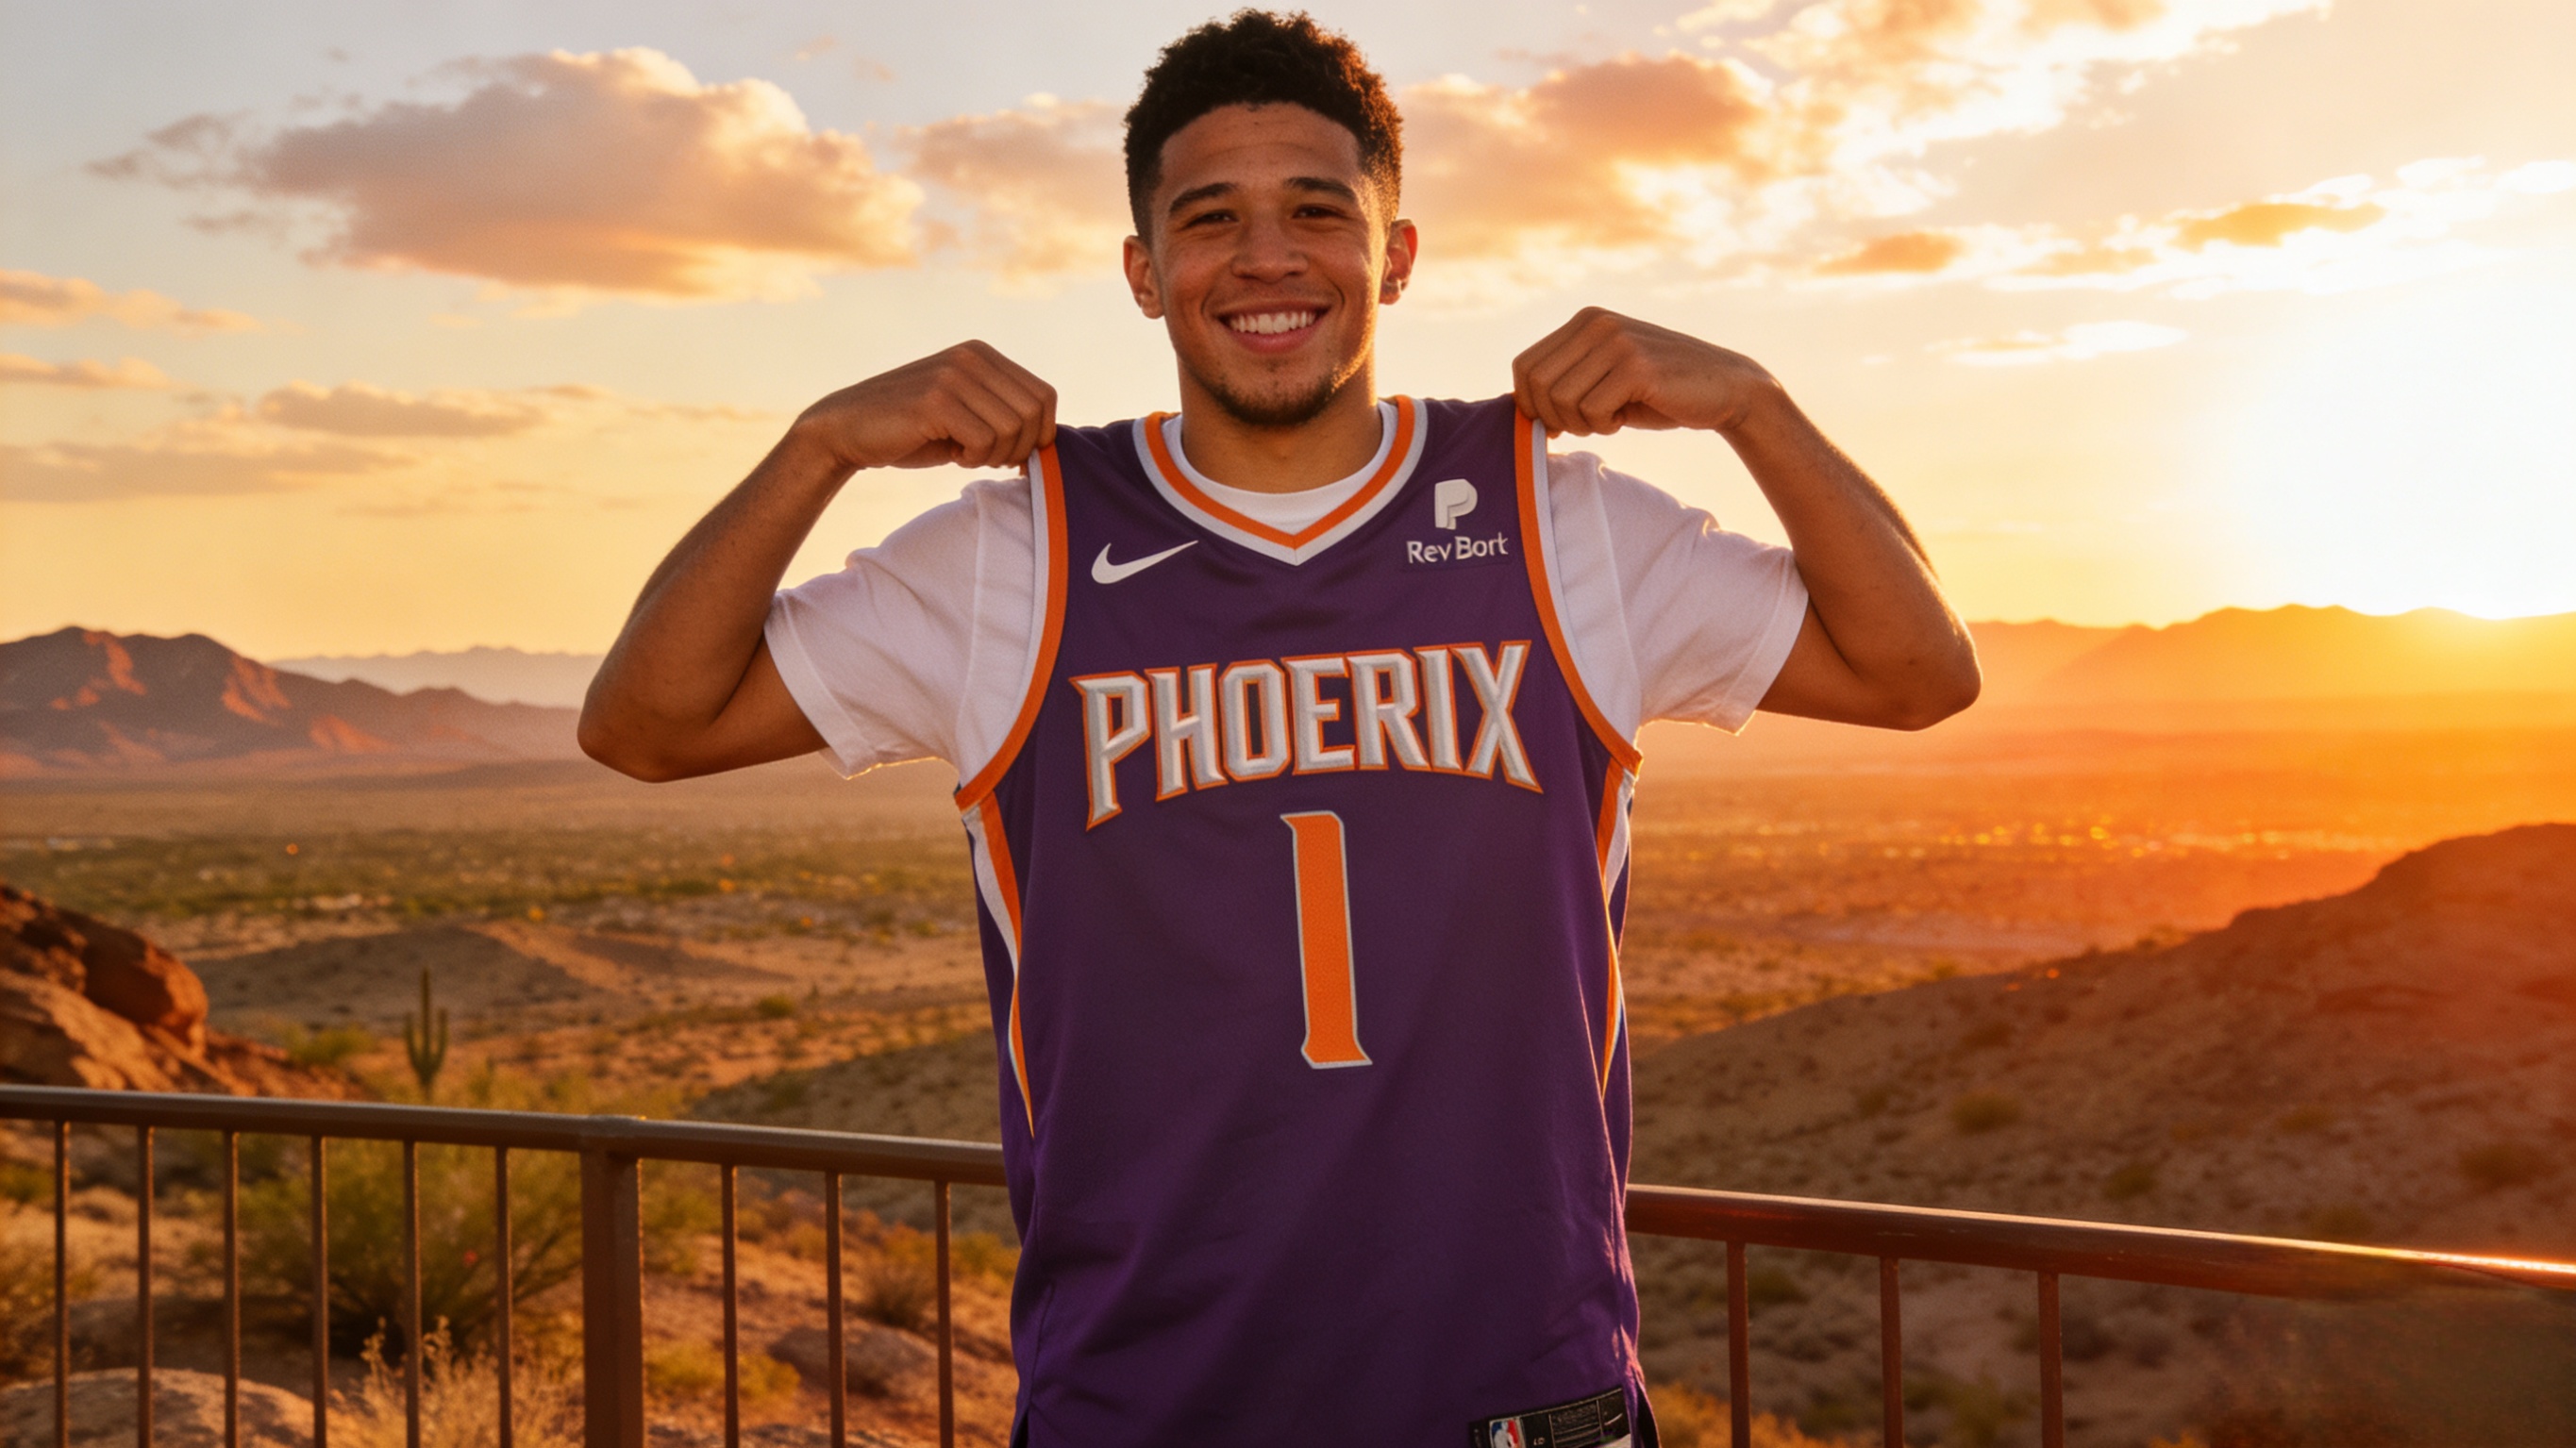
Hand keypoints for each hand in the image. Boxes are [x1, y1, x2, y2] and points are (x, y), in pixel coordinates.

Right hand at [792, 341, 1057, 471]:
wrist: (847, 430)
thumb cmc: (911, 431)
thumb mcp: (965, 413)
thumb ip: (1002, 414)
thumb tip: (1048, 440)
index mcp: (983, 355)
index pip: (1044, 396)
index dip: (1038, 434)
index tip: (1010, 453)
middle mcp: (972, 357)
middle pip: (1034, 414)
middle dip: (1018, 448)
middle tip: (986, 457)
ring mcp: (953, 376)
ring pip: (1012, 429)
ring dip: (993, 455)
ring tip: (965, 453)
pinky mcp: (935, 401)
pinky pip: (984, 441)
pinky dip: (974, 458)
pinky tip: (952, 454)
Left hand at [1511, 307, 1780, 438]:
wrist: (1725, 389)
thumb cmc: (1660, 392)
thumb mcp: (1605, 378)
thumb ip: (1567, 382)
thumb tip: (1521, 410)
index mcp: (1584, 321)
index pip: (1524, 367)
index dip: (1532, 404)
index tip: (1561, 421)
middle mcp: (1596, 323)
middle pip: (1536, 385)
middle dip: (1555, 417)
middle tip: (1588, 423)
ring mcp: (1616, 341)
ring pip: (1561, 400)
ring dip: (1582, 424)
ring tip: (1610, 417)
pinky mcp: (1636, 366)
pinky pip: (1591, 411)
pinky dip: (1604, 426)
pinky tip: (1626, 416)